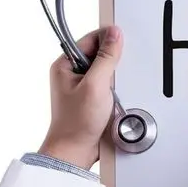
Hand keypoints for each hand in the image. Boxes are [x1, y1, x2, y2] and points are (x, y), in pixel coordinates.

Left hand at [38, 26, 122, 169]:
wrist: (76, 151)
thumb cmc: (76, 123)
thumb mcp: (95, 85)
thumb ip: (106, 57)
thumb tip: (115, 35)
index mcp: (65, 65)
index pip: (90, 39)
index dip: (107, 38)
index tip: (122, 40)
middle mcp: (73, 73)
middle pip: (100, 53)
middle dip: (113, 63)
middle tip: (114, 76)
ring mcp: (83, 86)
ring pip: (107, 70)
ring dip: (116, 78)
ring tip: (112, 92)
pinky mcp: (93, 97)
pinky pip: (110, 85)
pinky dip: (117, 89)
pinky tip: (115, 99)